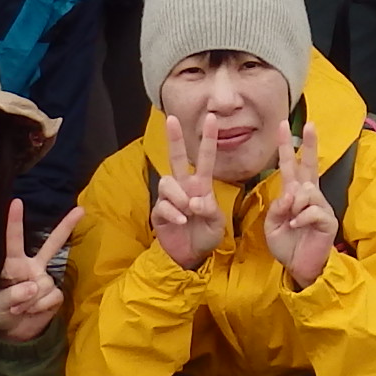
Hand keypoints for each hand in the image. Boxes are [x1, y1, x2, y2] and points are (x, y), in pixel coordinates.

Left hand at [0, 199, 82, 342]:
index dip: (14, 222)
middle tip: (81, 210)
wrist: (13, 333)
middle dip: (66, 226)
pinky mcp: (55, 295)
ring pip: (44, 284)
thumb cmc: (0, 312)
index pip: (14, 241)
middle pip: (52, 244)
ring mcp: (45, 280)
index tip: (16, 202)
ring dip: (30, 300)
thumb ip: (12, 294)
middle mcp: (33, 267)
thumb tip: (34, 285)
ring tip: (20, 308)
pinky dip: (40, 307)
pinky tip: (31, 311)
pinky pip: (51, 297)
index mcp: (14, 264)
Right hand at [149, 114, 226, 271]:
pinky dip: (174, 213)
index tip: (211, 118)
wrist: (190, 257)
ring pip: (168, 182)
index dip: (209, 139)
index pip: (205, 158)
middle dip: (174, 138)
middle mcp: (184, 187)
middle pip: (176, 158)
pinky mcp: (159, 212)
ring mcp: (170, 199)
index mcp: (201, 186)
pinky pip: (163, 205)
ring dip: (179, 196)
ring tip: (188, 211)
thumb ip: (209, 209)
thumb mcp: (216, 224)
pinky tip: (182, 221)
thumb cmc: (205, 237)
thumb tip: (194, 200)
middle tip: (171, 118)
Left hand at [261, 120, 339, 289]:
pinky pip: (312, 210)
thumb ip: (278, 206)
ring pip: (306, 191)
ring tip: (292, 221)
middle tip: (311, 124)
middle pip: (310, 166)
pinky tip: (298, 227)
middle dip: (310, 145)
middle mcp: (310, 197)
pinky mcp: (328, 220)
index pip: (291, 166)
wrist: (300, 268)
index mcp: (294, 195)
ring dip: (295, 205)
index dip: (287, 147)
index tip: (285, 126)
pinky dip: (301, 218)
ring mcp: (321, 207)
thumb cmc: (287, 245)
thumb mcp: (273, 224)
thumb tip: (291, 194)